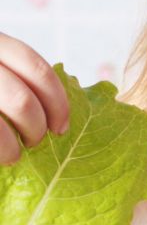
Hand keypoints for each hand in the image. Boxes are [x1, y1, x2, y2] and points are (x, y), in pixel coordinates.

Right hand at [0, 34, 68, 163]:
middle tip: (35, 142)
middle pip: (22, 99)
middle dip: (36, 128)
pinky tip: (1, 157)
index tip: (62, 127)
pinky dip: (1, 150)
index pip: (36, 67)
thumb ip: (20, 79)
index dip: (57, 101)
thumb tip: (61, 118)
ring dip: (13, 147)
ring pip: (8, 116)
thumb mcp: (2, 71)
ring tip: (14, 155)